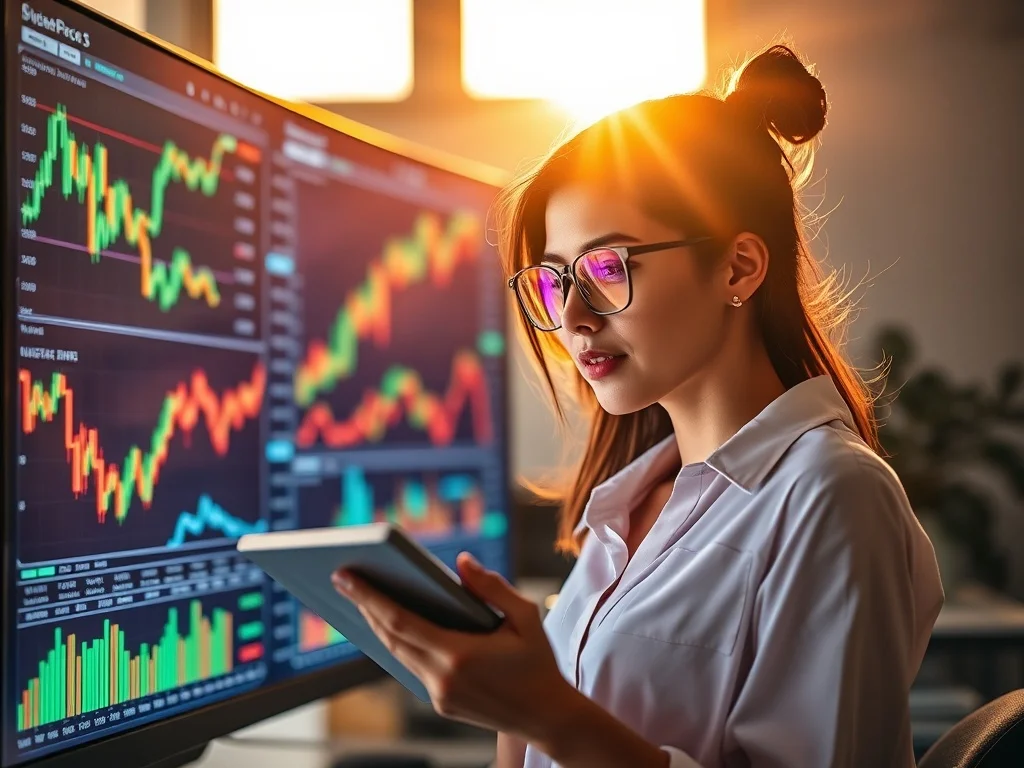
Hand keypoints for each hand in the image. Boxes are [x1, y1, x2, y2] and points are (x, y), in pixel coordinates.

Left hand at [331, 552, 574, 739]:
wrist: (548, 716)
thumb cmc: (539, 663)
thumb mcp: (525, 617)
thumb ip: (492, 587)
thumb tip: (462, 561)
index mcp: (460, 655)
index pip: (401, 622)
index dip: (369, 597)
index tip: (346, 577)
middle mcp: (443, 679)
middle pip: (390, 638)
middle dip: (364, 606)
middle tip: (343, 578)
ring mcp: (439, 696)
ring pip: (397, 654)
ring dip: (377, 625)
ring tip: (360, 597)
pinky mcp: (442, 704)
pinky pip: (412, 667)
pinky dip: (399, 643)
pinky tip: (391, 624)